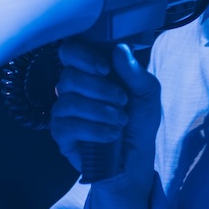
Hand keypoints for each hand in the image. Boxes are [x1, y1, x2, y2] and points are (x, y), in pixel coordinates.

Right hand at [50, 40, 161, 208]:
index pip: (70, 50)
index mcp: (90, 71)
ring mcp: (63, 111)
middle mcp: (72, 89)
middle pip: (69, 77)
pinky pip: (67, 126)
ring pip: (68, 102)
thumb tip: (119, 50)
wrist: (136, 158)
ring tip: (120, 121)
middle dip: (100, 90)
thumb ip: (135, 72)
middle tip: (122, 102)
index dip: (83, 56)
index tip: (105, 69)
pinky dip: (93, 129)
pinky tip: (111, 135)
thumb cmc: (139, 121)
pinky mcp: (61, 135)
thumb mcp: (147, 93)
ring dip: (100, 111)